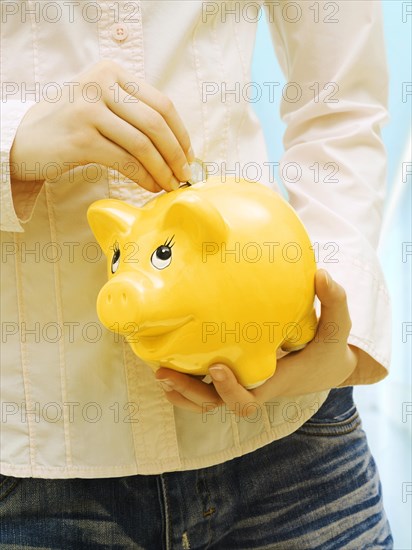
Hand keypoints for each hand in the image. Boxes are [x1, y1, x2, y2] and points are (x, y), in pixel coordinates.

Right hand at [10, 60, 193, 191]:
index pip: (161, 103)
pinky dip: (144, 178)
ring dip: (163, 170)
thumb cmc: (71, 126)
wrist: (26, 140)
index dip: (181, 133)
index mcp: (112, 71)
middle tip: (185, 176)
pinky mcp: (81, 138)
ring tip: (171, 185)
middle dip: (176, 154)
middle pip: (156, 122)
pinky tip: (152, 187)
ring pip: (143, 144)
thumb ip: (134, 111)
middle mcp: (100, 83)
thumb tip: (178, 142)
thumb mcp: (102, 104)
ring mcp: (89, 109)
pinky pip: (126, 162)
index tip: (189, 156)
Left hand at [155, 270, 357, 416]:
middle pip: (217, 403)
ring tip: (158, 373)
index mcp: (275, 381)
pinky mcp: (236, 377)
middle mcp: (254, 387)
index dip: (230, 390)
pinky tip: (166, 373)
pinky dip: (186, 389)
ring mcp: (243, 385)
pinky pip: (207, 391)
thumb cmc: (330, 348)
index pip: (248, 398)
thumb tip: (321, 273)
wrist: (328, 366)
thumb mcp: (338, 327)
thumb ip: (335, 301)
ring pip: (207, 401)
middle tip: (164, 373)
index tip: (217, 367)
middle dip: (191, 393)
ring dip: (182, 392)